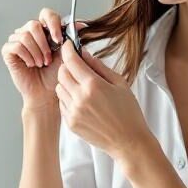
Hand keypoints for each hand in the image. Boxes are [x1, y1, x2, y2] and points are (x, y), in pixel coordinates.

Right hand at [1, 8, 65, 110]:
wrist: (46, 93)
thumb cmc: (55, 75)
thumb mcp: (67, 55)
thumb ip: (71, 39)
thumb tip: (80, 25)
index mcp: (44, 30)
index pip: (46, 14)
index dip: (52, 24)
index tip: (59, 40)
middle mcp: (30, 33)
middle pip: (33, 24)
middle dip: (44, 44)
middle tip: (48, 59)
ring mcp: (17, 40)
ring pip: (25, 35)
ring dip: (36, 52)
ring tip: (41, 63)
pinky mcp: (8, 51)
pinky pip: (16, 46)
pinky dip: (27, 56)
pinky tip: (31, 64)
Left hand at [55, 41, 150, 158]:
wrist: (128, 142)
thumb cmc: (128, 112)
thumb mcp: (119, 83)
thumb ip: (99, 66)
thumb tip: (84, 53)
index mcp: (93, 85)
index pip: (71, 61)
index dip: (68, 49)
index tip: (68, 45)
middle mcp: (80, 98)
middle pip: (61, 73)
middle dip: (67, 66)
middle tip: (77, 67)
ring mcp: (73, 112)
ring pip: (59, 88)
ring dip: (66, 83)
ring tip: (81, 86)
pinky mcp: (70, 123)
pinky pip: (62, 103)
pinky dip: (68, 98)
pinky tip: (82, 101)